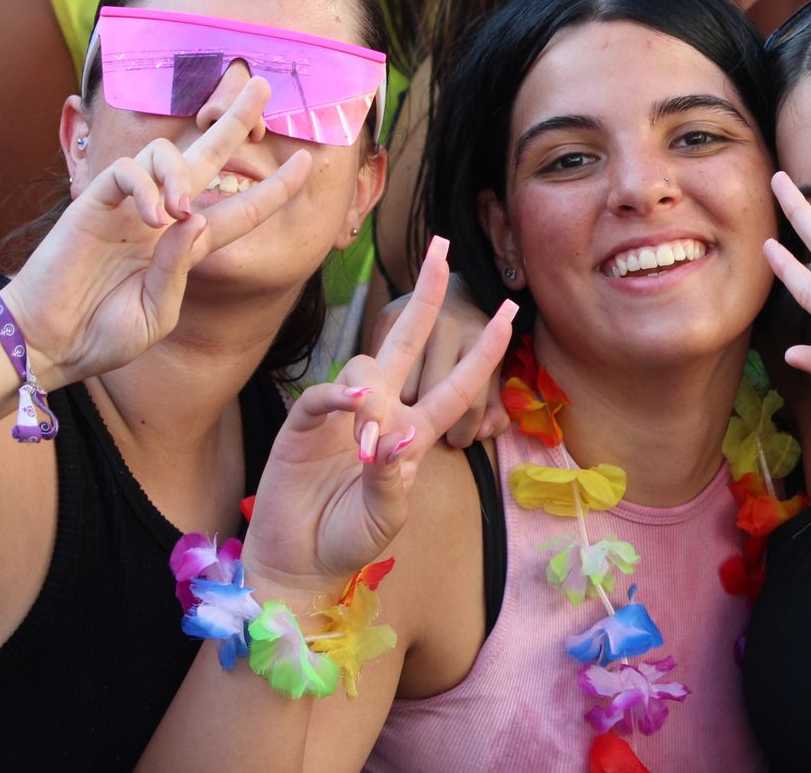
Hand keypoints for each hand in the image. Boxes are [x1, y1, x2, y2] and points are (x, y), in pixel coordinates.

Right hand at [1, 79, 310, 386]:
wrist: (51, 343)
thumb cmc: (104, 334)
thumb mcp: (158, 314)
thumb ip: (179, 269)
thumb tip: (197, 217)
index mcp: (186, 245)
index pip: (240, 209)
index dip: (275, 187)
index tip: (308, 161)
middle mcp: (162, 216)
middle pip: (206, 154)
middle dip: (234, 119)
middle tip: (262, 86)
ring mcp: (128, 206)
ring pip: (165, 152)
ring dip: (180, 173)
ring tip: (179, 211)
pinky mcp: (93, 201)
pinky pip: (127, 171)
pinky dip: (145, 186)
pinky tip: (152, 217)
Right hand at [241, 238, 517, 590]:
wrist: (301, 564)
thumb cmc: (350, 540)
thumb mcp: (386, 516)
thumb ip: (395, 478)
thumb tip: (399, 436)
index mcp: (414, 431)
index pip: (457, 382)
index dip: (484, 347)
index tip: (510, 307)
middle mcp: (382, 410)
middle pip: (410, 339)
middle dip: (427, 294)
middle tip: (441, 246)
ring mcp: (341, 413)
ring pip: (366, 365)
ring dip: (372, 394)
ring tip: (367, 445)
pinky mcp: (303, 425)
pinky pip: (322, 395)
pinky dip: (336, 395)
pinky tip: (349, 405)